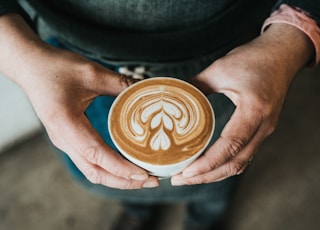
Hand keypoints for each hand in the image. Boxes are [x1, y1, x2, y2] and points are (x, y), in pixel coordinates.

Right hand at [0, 14, 158, 188]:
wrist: (31, 67)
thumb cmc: (56, 68)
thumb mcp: (91, 72)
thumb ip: (120, 84)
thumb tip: (147, 90)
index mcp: (66, 124)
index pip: (97, 155)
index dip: (121, 168)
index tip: (144, 175)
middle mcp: (63, 139)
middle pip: (95, 172)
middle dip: (124, 181)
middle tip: (151, 181)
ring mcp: (65, 141)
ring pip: (92, 171)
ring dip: (117, 178)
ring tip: (142, 177)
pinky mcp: (68, 139)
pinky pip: (89, 162)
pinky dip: (109, 169)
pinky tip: (125, 165)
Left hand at [171, 23, 313, 184]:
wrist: (282, 54)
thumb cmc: (254, 58)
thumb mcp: (220, 69)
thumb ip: (195, 85)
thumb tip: (173, 97)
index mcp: (254, 110)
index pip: (230, 146)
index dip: (207, 163)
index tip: (185, 172)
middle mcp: (263, 126)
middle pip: (235, 163)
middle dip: (206, 176)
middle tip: (180, 179)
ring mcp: (265, 130)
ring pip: (240, 163)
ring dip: (215, 174)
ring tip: (190, 177)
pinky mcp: (262, 130)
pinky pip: (244, 155)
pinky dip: (225, 165)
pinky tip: (208, 165)